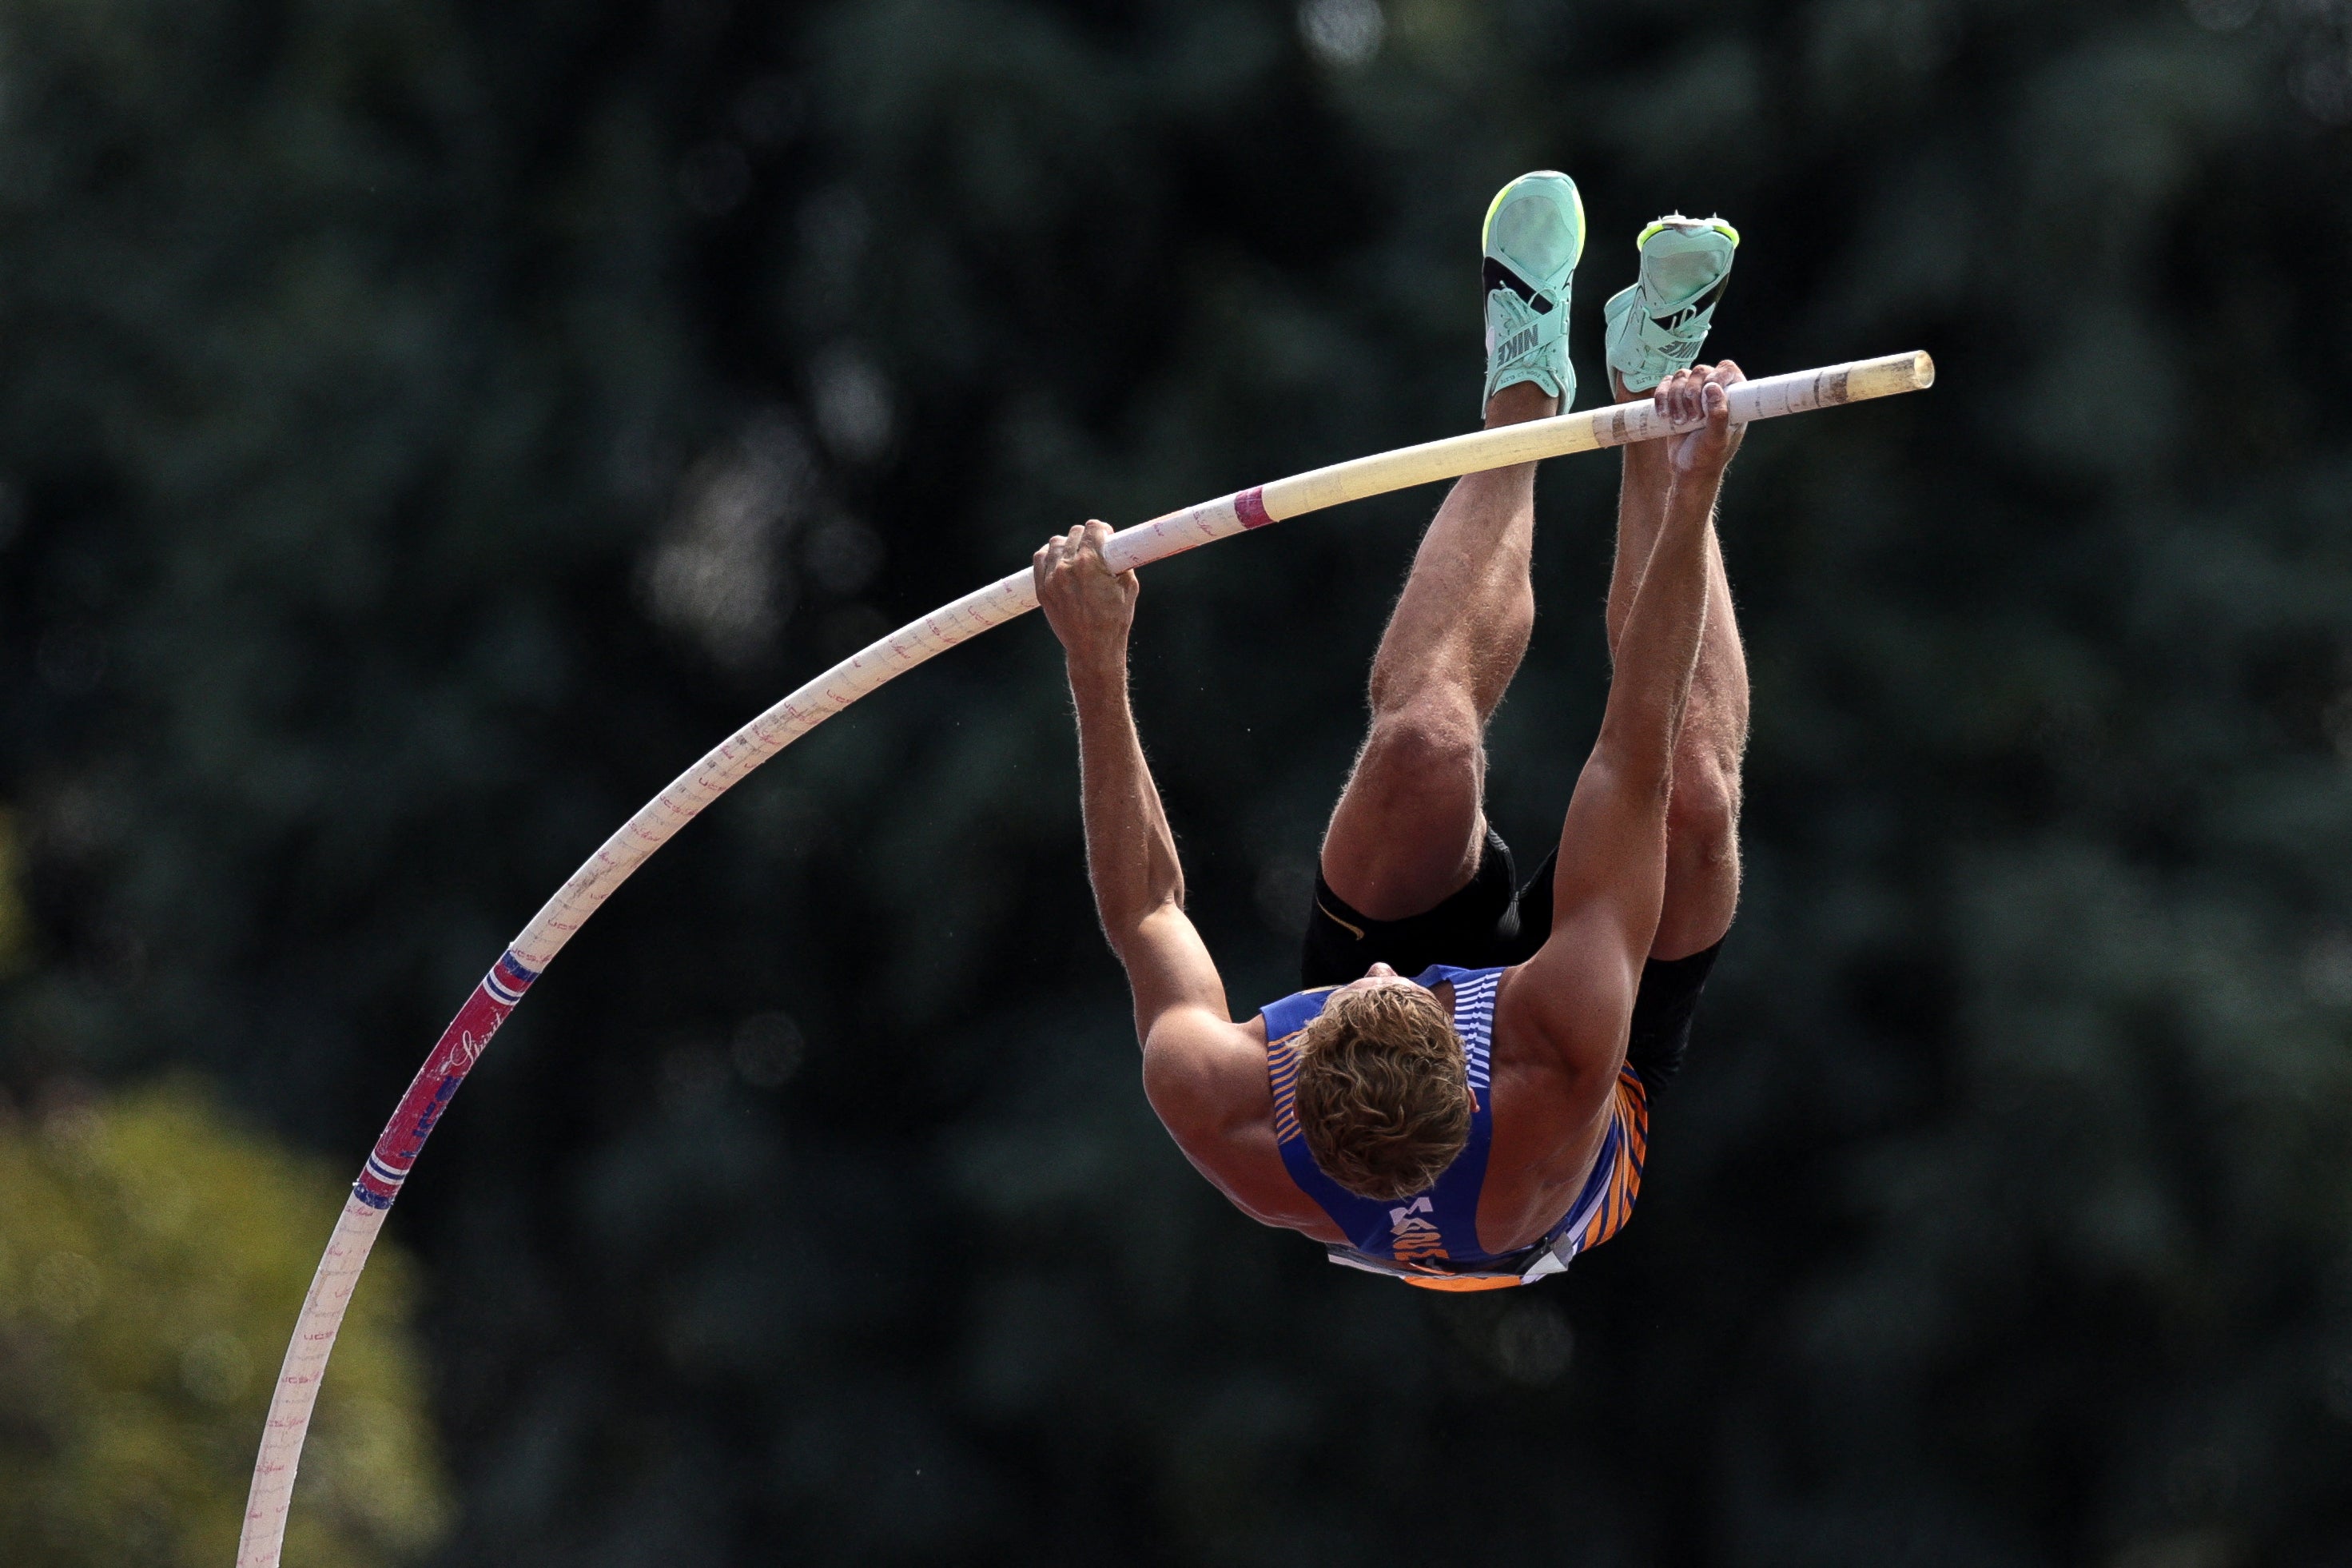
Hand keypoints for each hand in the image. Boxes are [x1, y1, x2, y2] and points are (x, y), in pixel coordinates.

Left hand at [1033, 520, 1138, 669]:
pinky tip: (1058, 559)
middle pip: (1074, 533)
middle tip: (1095, 547)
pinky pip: (1040, 559)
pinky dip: (1049, 555)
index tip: (1107, 536)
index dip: (1102, 530)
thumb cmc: (1114, 620)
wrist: (1093, 648)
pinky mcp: (1042, 589)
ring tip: (1076, 554)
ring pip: (1054, 543)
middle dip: (1087, 536)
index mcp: (1090, 563)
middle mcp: (1067, 567)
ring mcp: (1051, 578)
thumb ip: (1123, 563)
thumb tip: (1119, 549)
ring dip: (1067, 544)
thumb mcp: (1129, 587)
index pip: (1092, 528)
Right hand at [1656, 361, 1745, 476]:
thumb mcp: (1716, 440)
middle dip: (1691, 393)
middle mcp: (1713, 391)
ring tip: (1679, 421)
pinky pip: (1664, 385)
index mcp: (1732, 397)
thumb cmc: (1708, 457)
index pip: (1727, 369)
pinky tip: (1663, 415)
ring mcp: (1693, 393)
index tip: (1706, 396)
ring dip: (1675, 398)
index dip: (1715, 376)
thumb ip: (1718, 416)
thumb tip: (1712, 388)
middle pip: (1700, 371)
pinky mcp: (1674, 399)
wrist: (1688, 470)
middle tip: (1692, 418)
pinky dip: (1661, 397)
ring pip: (1680, 377)